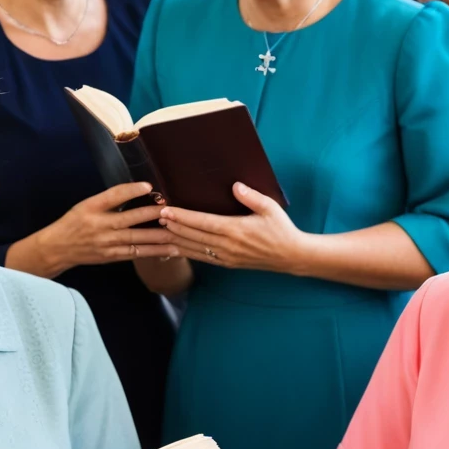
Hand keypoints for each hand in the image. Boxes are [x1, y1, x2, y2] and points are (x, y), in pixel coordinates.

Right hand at [33, 182, 177, 275]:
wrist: (58, 248)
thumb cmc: (75, 222)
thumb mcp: (87, 204)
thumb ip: (109, 199)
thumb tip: (139, 190)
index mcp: (92, 207)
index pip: (113, 195)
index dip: (131, 190)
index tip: (148, 185)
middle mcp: (100, 225)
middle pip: (130, 219)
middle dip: (152, 214)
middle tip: (171, 209)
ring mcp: (107, 243)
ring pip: (136, 239)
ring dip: (158, 236)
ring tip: (176, 231)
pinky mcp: (112, 256)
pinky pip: (135, 253)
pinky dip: (152, 251)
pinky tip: (167, 249)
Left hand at [158, 182, 307, 273]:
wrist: (291, 256)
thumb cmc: (282, 229)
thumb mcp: (270, 208)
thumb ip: (251, 196)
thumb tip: (235, 185)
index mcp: (236, 230)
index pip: (203, 222)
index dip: (183, 217)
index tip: (168, 211)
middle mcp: (228, 245)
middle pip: (194, 235)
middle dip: (174, 226)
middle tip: (157, 217)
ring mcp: (226, 257)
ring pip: (195, 249)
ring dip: (177, 240)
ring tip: (161, 232)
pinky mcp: (228, 263)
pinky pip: (203, 258)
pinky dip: (187, 252)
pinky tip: (176, 248)